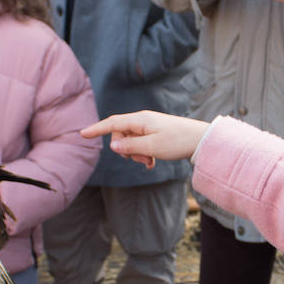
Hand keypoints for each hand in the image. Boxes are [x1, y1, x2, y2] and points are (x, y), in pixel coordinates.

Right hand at [81, 111, 209, 169]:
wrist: (200, 139)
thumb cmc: (177, 142)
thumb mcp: (152, 147)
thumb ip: (130, 147)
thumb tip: (113, 146)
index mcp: (140, 120)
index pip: (112, 123)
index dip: (97, 129)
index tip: (82, 134)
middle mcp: (142, 120)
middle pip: (121, 135)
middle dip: (125, 151)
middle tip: (141, 161)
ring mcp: (149, 126)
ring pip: (131, 141)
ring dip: (136, 154)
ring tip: (149, 162)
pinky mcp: (155, 132)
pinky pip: (141, 143)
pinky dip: (143, 153)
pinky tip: (152, 163)